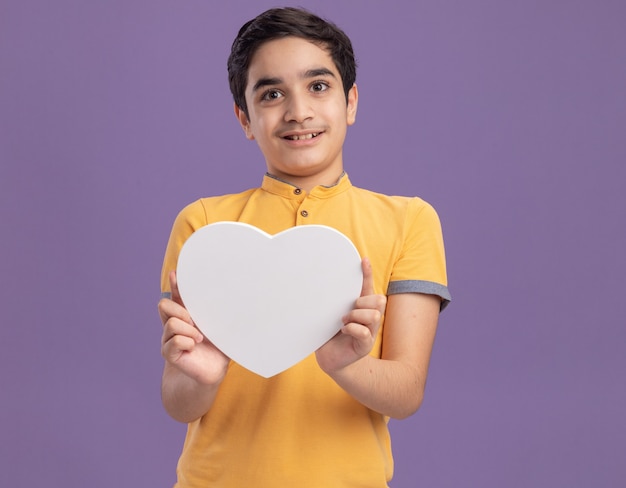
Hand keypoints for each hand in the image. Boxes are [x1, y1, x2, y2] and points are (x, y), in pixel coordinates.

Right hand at [158, 271, 229, 385]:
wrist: (215, 370)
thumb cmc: (219, 345)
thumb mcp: (219, 324)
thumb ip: (217, 310)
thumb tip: (229, 292)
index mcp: (185, 313)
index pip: (175, 295)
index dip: (174, 284)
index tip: (176, 274)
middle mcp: (173, 324)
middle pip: (163, 304)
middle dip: (180, 309)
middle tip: (194, 321)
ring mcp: (168, 338)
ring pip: (171, 323)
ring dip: (188, 330)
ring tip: (199, 337)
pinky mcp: (169, 353)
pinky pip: (173, 342)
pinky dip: (187, 342)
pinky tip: (194, 347)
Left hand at [315, 258, 386, 374]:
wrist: (329, 358)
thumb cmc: (329, 333)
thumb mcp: (331, 313)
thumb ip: (332, 300)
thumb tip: (318, 282)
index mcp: (361, 306)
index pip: (368, 286)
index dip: (367, 273)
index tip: (363, 260)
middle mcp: (369, 318)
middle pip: (380, 300)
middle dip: (363, 301)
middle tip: (348, 309)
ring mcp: (369, 332)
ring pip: (374, 315)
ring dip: (356, 316)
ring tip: (343, 321)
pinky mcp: (364, 346)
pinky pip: (364, 332)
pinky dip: (352, 329)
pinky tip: (343, 331)